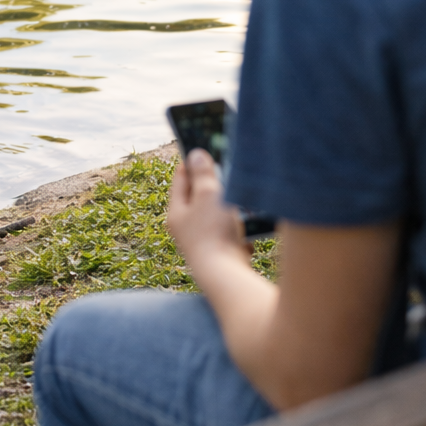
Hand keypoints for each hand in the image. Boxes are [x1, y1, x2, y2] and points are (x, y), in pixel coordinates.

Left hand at [167, 149, 245, 269]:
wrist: (225, 275)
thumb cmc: (213, 233)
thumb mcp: (208, 195)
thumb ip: (203, 174)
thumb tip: (196, 155)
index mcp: (176, 213)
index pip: (180, 179)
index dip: (191, 163)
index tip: (204, 150)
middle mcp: (186, 229)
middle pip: (197, 198)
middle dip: (212, 184)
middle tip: (226, 168)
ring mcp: (203, 242)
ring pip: (215, 215)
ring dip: (228, 204)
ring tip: (239, 194)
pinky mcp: (221, 252)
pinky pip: (230, 232)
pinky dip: (238, 225)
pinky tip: (248, 222)